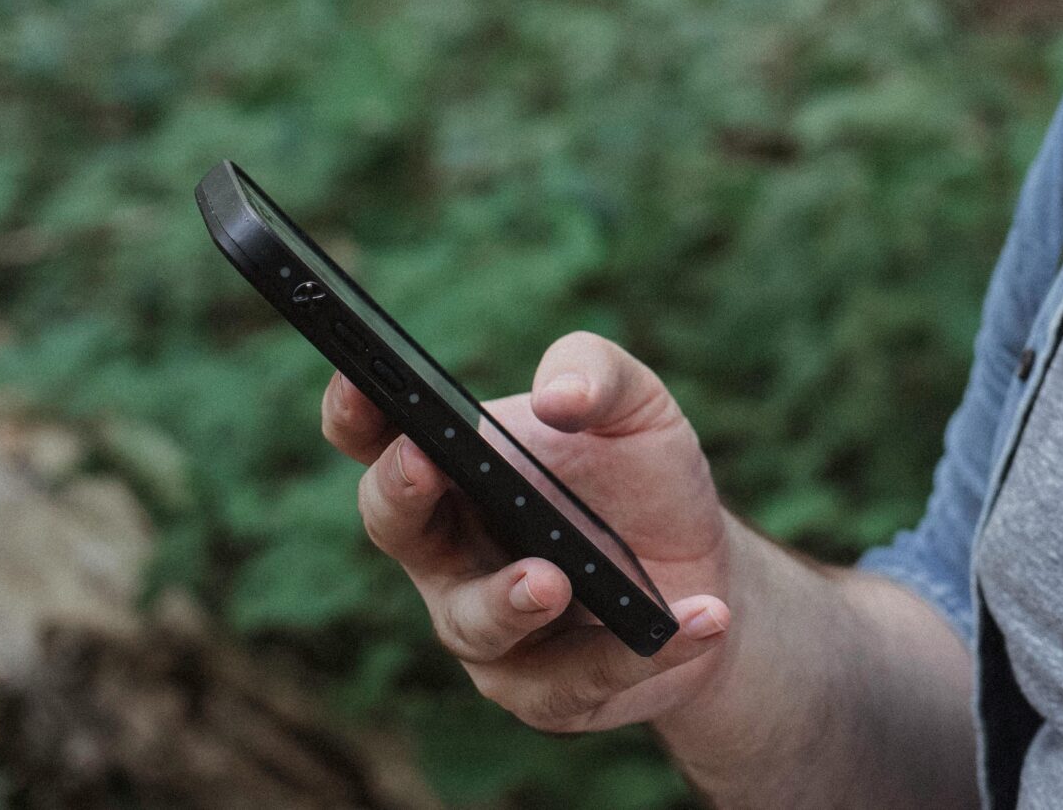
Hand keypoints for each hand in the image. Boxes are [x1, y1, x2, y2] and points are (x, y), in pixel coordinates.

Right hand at [321, 332, 737, 732]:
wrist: (707, 567)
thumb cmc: (645, 477)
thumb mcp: (638, 407)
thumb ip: (597, 373)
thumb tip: (558, 398)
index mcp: (456, 472)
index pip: (379, 439)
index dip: (355, 410)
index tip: (359, 377)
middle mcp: (450, 554)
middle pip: (397, 526)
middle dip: (402, 495)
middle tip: (424, 464)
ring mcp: (489, 628)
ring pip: (476, 623)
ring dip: (509, 600)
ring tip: (553, 579)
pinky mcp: (549, 690)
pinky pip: (583, 676)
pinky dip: (645, 647)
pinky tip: (698, 618)